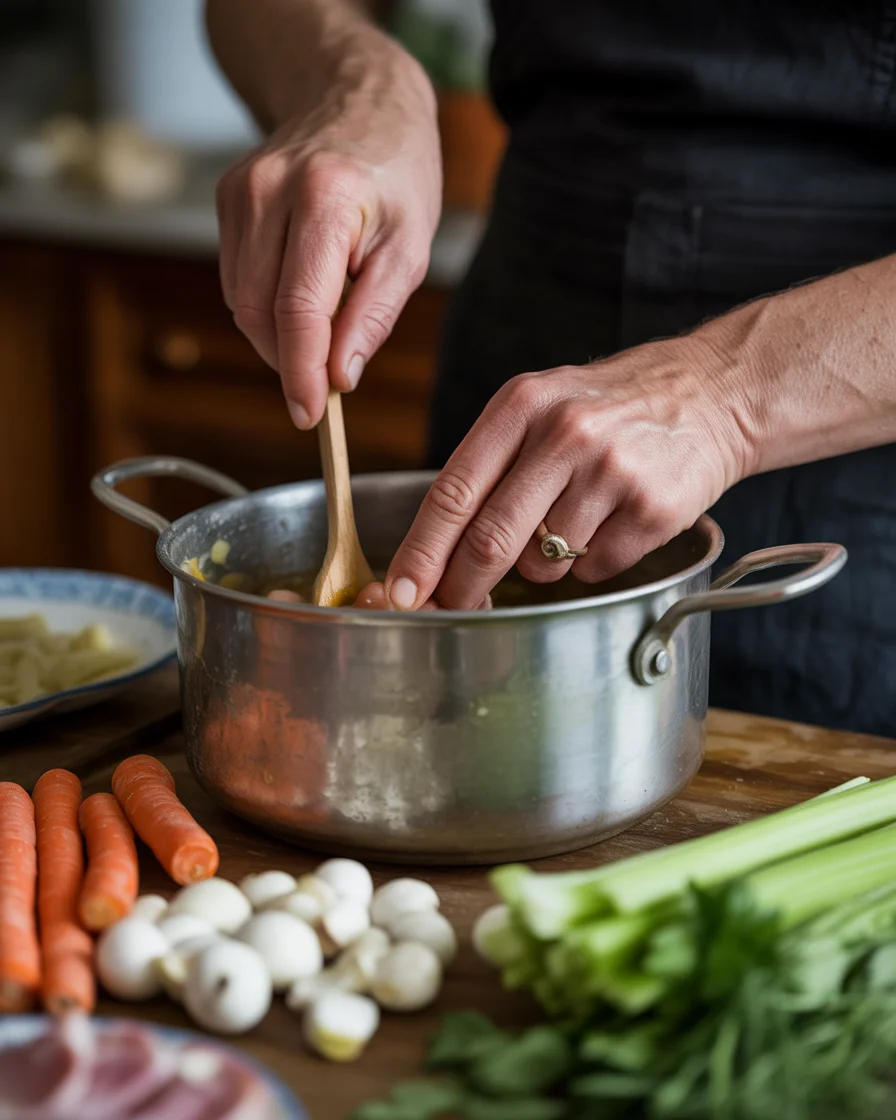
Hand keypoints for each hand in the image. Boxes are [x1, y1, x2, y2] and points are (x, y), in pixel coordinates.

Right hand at [215, 34, 440, 428]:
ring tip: (326, 318)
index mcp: (325, 199)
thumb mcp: (410, 248)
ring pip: (240, 302)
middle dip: (291, 358)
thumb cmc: (395, 176)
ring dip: (278, 334)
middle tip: (329, 376)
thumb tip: (339, 377)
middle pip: (259, 311)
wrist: (358, 99)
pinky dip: (266, 305)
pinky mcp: (226, 200)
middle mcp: (270, 191)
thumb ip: (374, 316)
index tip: (309, 413)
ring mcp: (240, 193)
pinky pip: (236, 280)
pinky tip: (302, 288)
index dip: (300, 370)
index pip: (298, 307)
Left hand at [385, 332, 755, 610]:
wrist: (713, 392)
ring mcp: (611, 473)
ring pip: (545, 563)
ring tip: (575, 518)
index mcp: (521, 406)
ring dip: (544, 564)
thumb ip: (490, 465)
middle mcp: (565, 435)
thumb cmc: (611, 407)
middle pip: (491, 539)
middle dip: (462, 586)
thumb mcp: (541, 405)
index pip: (453, 492)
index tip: (401, 592)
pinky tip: (613, 522)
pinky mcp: (653, 509)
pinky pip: (595, 569)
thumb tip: (436, 551)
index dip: (421, 552)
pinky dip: (593, 562)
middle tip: (452, 606)